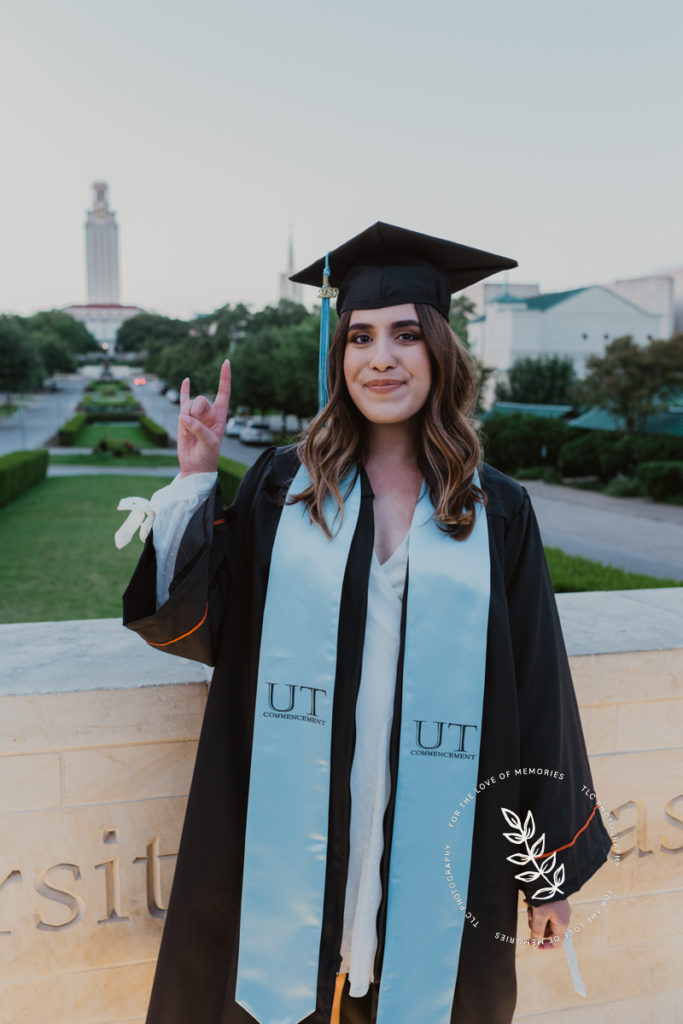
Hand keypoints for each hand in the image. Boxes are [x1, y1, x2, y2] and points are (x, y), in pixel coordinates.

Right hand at [177, 359, 230, 475]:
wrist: (195, 466)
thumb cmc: (208, 456)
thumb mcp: (209, 443)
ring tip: (189, 432)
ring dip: (187, 417)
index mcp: (221, 416)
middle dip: (197, 411)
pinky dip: (184, 390)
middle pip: (201, 399)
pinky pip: (183, 400)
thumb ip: (199, 429)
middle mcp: (210, 412)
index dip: (225, 377)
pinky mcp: (184, 418)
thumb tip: (184, 417)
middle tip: (196, 426)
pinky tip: (187, 380)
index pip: (224, 392)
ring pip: (188, 404)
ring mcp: (196, 414)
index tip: (226, 361)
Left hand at [528, 898, 570, 949]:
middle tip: (531, 918)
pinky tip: (532, 903)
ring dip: (537, 917)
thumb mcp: (538, 915)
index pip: (556, 944)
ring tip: (531, 907)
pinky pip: (546, 912)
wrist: (548, 876)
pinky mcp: (557, 903)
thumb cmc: (545, 897)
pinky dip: (538, 910)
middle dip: (538, 927)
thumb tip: (534, 945)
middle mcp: (564, 919)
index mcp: (562, 925)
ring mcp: (561, 910)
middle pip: (549, 932)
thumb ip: (536, 932)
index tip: (532, 944)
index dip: (544, 946)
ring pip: (546, 921)